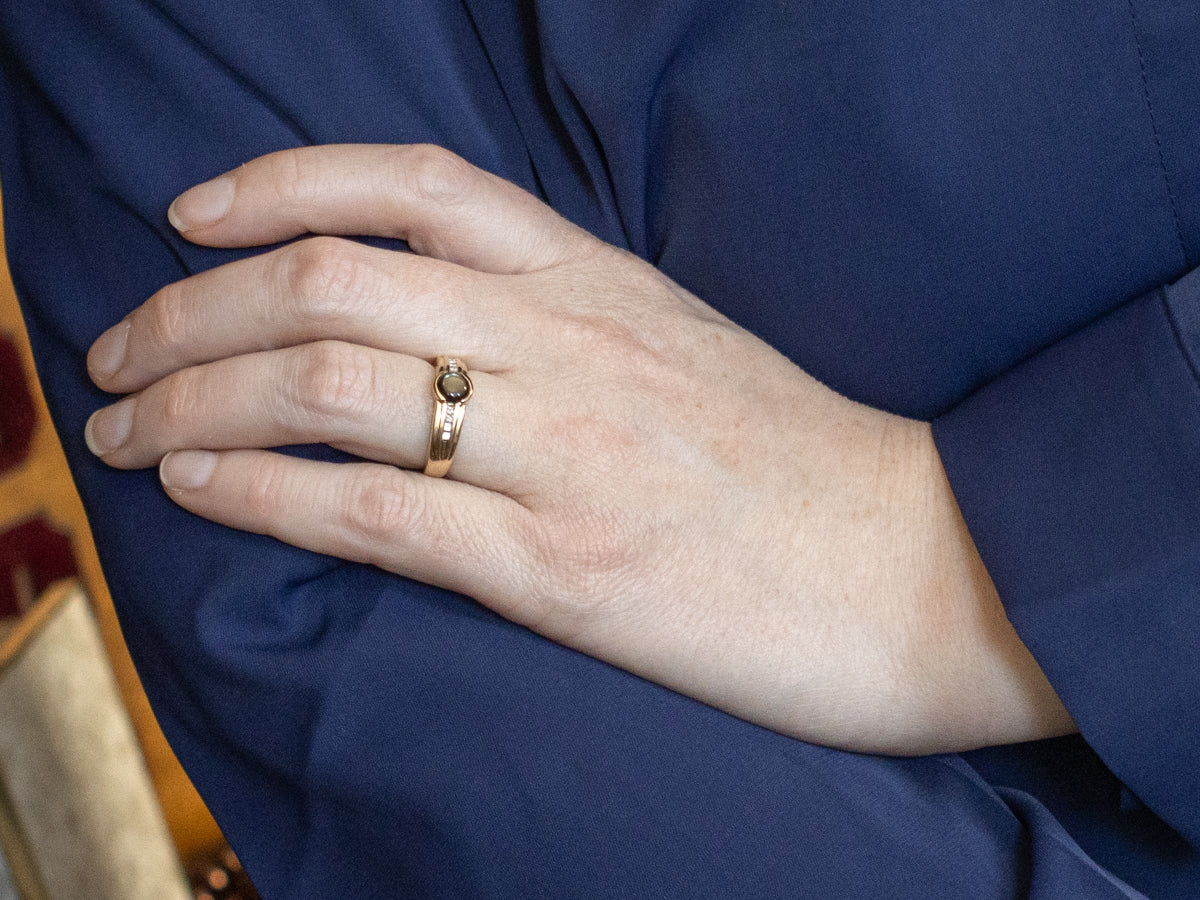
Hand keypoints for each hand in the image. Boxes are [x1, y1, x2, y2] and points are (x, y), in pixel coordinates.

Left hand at [84, 144, 1072, 753]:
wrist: (927, 568)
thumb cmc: (803, 466)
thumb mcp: (683, 350)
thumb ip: (565, 323)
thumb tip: (438, 330)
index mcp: (603, 284)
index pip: (414, 185)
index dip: (278, 178)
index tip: (191, 214)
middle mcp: (575, 345)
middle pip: (334, 280)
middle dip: (191, 308)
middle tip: (119, 347)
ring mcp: (567, 454)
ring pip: (331, 385)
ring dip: (195, 398)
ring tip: (125, 425)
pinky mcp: (566, 571)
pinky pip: (373, 511)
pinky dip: (259, 491)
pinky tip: (195, 489)